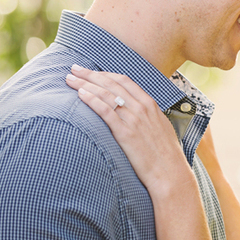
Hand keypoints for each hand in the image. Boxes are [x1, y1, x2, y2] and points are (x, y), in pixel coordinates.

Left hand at [65, 64, 192, 198]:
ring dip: (85, 83)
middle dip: (90, 74)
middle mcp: (142, 107)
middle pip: (112, 83)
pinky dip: (92, 100)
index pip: (124, 80)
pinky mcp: (126, 133)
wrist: (170, 171)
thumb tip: (132, 114)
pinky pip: (105, 111)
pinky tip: (80, 94)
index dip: (105, 73)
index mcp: (151, 103)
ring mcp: (134, 119)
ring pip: (106, 93)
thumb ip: (146, 116)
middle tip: (74, 68)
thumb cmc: (164, 154)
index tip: (90, 70)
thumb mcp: (159, 127)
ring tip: (69, 79)